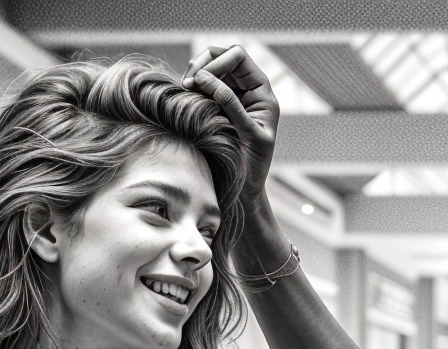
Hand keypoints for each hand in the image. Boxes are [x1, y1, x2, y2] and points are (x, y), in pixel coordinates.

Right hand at [189, 46, 278, 229]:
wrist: (244, 193)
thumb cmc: (251, 170)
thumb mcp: (247, 136)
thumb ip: (230, 105)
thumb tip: (205, 79)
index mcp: (262, 94)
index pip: (238, 57)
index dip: (217, 62)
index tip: (199, 82)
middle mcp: (248, 91)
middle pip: (223, 56)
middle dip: (203, 64)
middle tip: (187, 84)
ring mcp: (232, 98)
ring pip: (210, 68)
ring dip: (195, 74)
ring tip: (184, 90)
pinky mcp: (216, 108)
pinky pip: (202, 86)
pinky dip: (191, 87)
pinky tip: (185, 99)